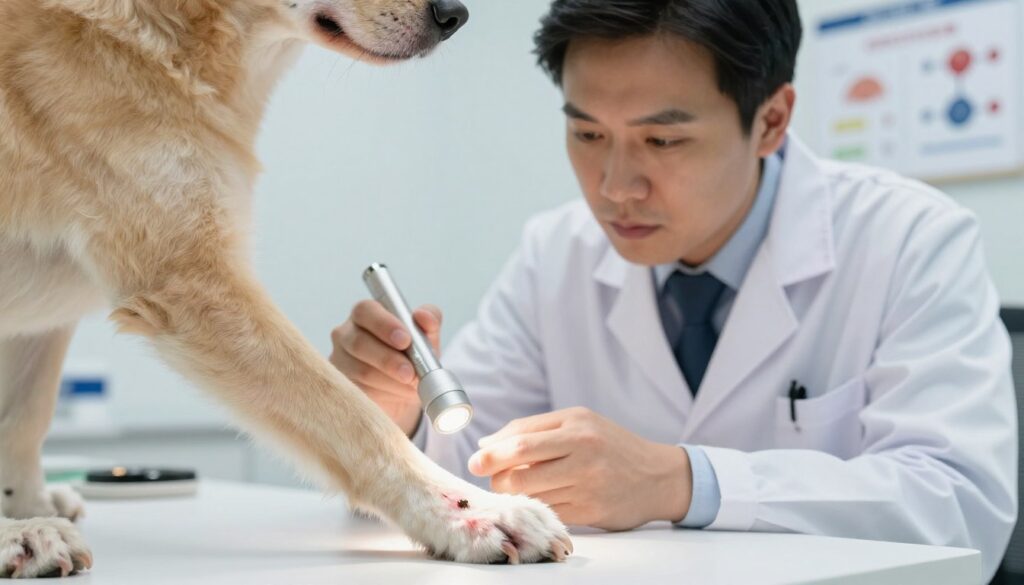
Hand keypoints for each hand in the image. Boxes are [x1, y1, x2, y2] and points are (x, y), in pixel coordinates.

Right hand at [329, 300, 442, 436]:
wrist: (404, 388)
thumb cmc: (412, 354)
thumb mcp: (426, 335)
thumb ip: (430, 319)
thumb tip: (423, 316)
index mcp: (366, 314)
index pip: (366, 311)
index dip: (384, 325)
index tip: (406, 340)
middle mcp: (346, 334)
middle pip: (359, 342)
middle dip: (388, 359)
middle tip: (410, 372)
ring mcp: (340, 361)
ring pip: (361, 371)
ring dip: (391, 381)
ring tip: (411, 386)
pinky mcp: (341, 386)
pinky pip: (360, 392)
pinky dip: (384, 394)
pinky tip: (398, 394)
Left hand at [468, 407, 691, 530]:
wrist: (658, 476)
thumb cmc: (611, 446)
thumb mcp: (579, 423)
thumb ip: (533, 430)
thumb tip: (487, 443)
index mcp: (576, 425)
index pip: (520, 438)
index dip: (492, 452)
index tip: (475, 461)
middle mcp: (582, 451)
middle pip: (519, 467)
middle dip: (496, 476)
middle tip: (489, 478)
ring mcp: (587, 483)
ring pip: (530, 493)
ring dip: (512, 494)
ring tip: (513, 489)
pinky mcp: (590, 510)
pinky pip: (547, 512)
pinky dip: (534, 508)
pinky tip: (535, 502)